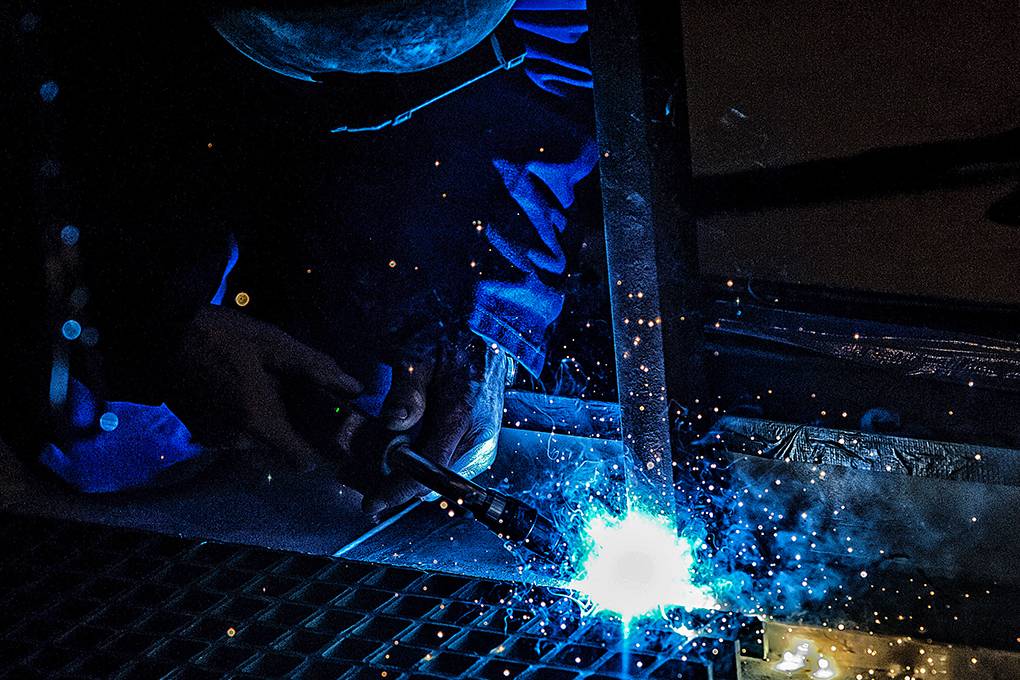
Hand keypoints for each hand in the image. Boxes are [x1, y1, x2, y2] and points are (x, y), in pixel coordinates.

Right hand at [170, 305, 361, 470]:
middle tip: (302, 396)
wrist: (156, 335)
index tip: (331, 428)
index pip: (302, 462)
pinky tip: (248, 389)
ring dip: (273, 424)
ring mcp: (216, 439)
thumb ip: (315, 368)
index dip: (322, 450)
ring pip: (261, 444)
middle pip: (282, 453)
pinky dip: (251, 420)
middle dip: (298, 431)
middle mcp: (237, 441)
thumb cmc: (220, 336)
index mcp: (259, 422)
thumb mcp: (274, 344)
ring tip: (273, 386)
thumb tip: (354, 387)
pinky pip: (239, 436)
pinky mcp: (202, 432)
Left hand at [354, 333, 512, 512]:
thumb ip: (408, 392)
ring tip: (386, 458)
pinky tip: (409, 451)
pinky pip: (450, 470)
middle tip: (368, 473)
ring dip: (413, 476)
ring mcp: (483, 445)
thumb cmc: (451, 344)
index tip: (371, 503)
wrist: (485, 338)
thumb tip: (393, 424)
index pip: (430, 468)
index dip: (398, 489)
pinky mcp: (482, 448)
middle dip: (400, 483)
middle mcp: (479, 438)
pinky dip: (427, 468)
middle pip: (434, 482)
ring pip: (442, 481)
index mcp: (463, 414)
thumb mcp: (420, 357)